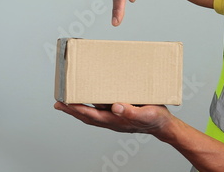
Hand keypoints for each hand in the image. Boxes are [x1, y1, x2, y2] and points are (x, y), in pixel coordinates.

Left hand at [54, 102, 172, 136]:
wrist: (164, 124)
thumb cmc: (156, 119)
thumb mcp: (146, 114)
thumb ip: (131, 112)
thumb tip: (116, 107)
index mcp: (116, 120)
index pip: (91, 115)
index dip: (76, 110)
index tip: (64, 103)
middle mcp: (112, 119)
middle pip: (87, 115)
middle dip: (72, 110)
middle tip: (58, 102)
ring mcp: (114, 117)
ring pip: (92, 113)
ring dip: (78, 108)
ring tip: (67, 101)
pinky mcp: (119, 112)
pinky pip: (100, 110)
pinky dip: (90, 105)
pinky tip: (88, 98)